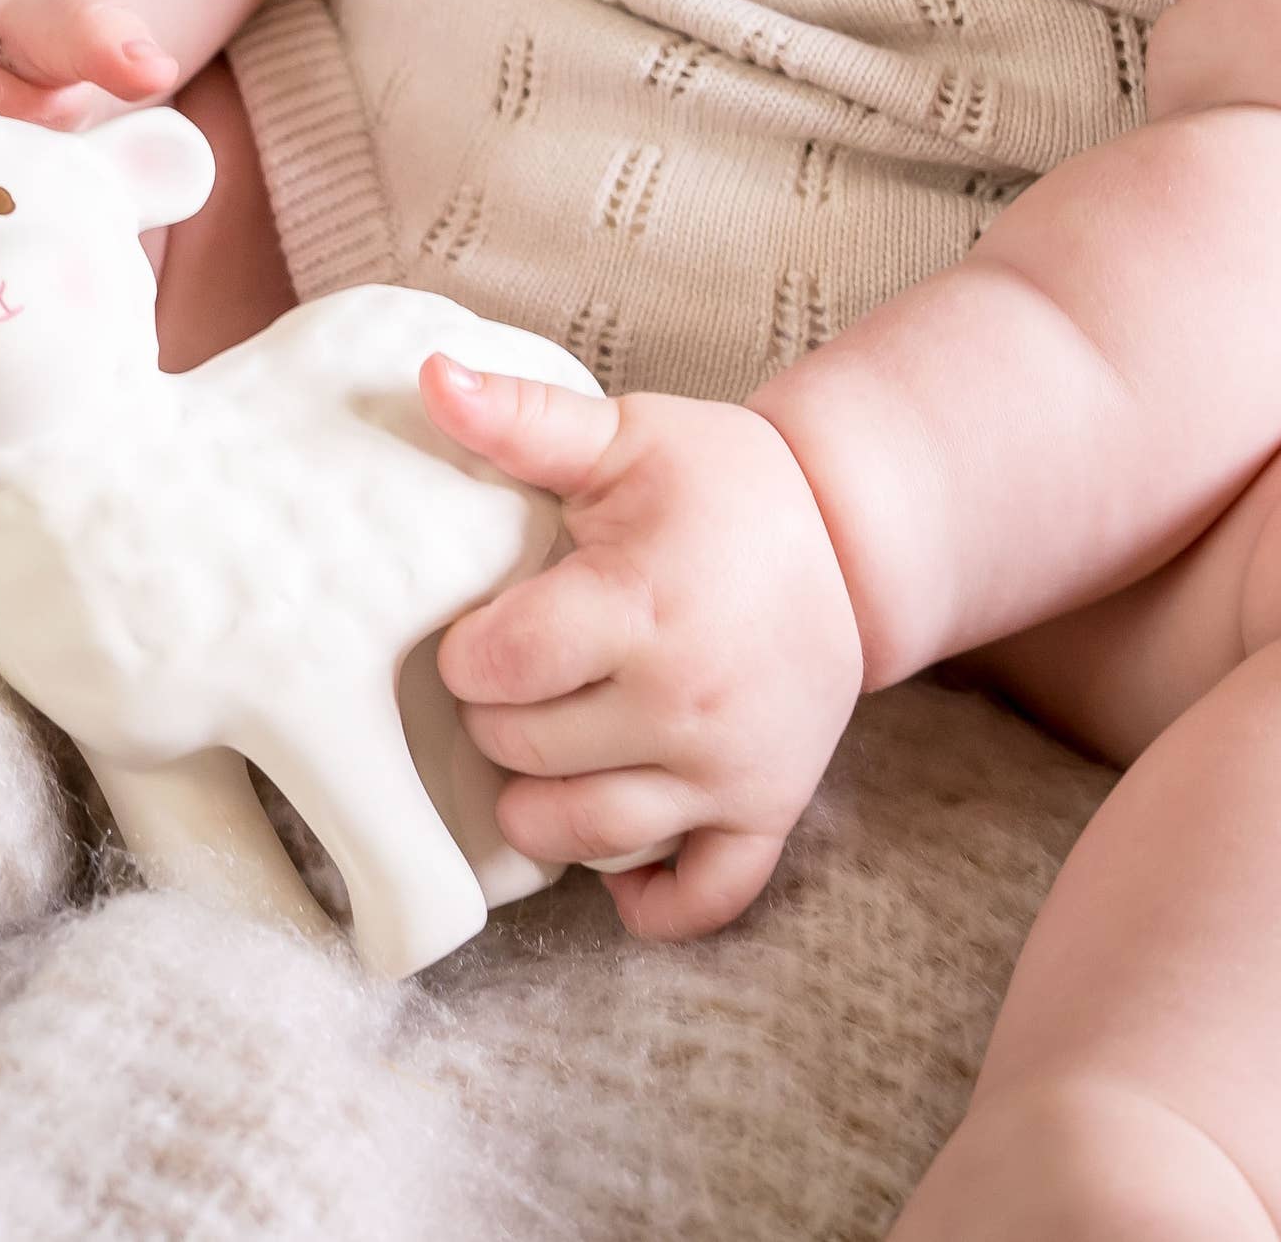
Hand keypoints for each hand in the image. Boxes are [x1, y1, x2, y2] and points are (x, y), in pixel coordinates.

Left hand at [418, 359, 867, 941]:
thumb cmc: (722, 484)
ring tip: (545, 752)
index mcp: (642, 603)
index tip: (489, 626)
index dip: (468, 650)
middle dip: (498, 717)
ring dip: (540, 805)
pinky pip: (701, 899)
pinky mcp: (768, 811)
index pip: (495, 668)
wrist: (852, 537)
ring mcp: (732, 766)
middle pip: (524, 752)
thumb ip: (523, 419)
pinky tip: (615, 867)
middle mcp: (688, 699)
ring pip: (585, 834)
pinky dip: (649, 902)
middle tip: (521, 677)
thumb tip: (428, 377)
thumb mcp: (626, 437)